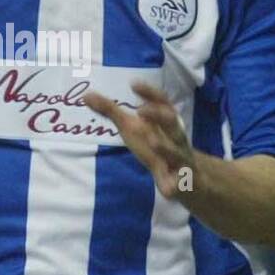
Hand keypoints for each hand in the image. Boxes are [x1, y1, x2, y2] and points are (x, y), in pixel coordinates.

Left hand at [83, 80, 193, 199]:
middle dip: (159, 116)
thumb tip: (85, 95)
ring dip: (165, 147)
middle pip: (172, 123)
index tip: (133, 84)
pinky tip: (167, 190)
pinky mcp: (180, 182)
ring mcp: (179, 160)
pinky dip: (173, 185)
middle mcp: (175, 138)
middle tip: (141, 110)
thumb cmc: (156, 146)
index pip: (162, 103)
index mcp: (164, 122)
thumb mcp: (133, 128)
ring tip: (152, 141)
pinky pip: (177, 184)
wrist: (190, 179)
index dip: (150, 93)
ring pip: (176, 153)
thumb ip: (111, 111)